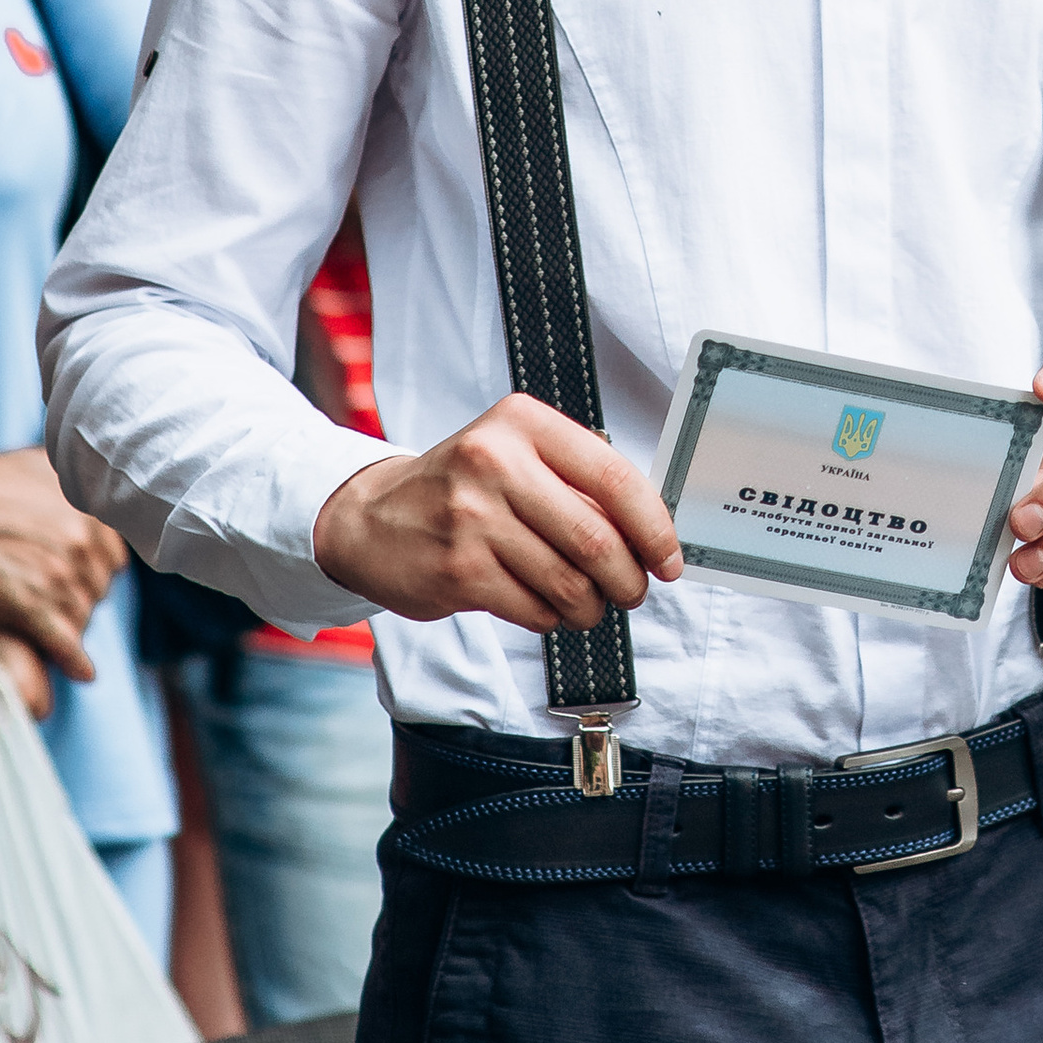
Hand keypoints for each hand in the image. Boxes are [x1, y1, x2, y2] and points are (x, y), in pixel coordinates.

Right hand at [0, 447, 124, 679]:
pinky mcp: (31, 608)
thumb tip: (101, 492)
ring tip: (42, 618)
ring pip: (83, 616)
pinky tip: (82, 673)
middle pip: (99, 588)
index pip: (115, 557)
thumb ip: (80, 481)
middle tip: (48, 594)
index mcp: (92, 510)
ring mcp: (59, 577)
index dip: (92, 567)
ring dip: (67, 622)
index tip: (72, 571)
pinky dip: (75, 661)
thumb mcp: (43, 465)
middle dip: (78, 594)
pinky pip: (66, 643)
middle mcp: (84, 543)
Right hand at [312, 392, 681, 633]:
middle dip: (629, 578)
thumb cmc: (463, 488)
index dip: (655, 527)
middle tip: (634, 591)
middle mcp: (495, 462)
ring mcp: (472, 517)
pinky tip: (544, 607)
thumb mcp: (516, 455)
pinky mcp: (457, 570)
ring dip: (591, 606)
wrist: (371, 518)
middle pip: (597, 538)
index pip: (615, 477)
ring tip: (589, 605)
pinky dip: (552, 618)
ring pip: (569, 582)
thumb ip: (577, 481)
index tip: (671, 560)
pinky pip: (534, 609)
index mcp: (523, 423)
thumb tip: (652, 532)